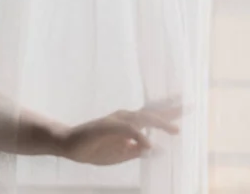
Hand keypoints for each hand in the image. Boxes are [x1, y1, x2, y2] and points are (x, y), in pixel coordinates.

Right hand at [63, 99, 181, 164]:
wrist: (69, 145)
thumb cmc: (94, 149)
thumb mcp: (120, 154)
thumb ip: (136, 151)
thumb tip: (155, 149)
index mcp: (128, 124)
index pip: (152, 116)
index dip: (169, 113)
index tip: (185, 106)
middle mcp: (124, 118)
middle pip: (150, 112)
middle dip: (170, 110)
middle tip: (189, 105)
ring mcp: (115, 121)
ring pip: (141, 119)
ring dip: (158, 122)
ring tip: (175, 129)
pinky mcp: (106, 126)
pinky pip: (126, 130)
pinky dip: (138, 136)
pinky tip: (147, 144)